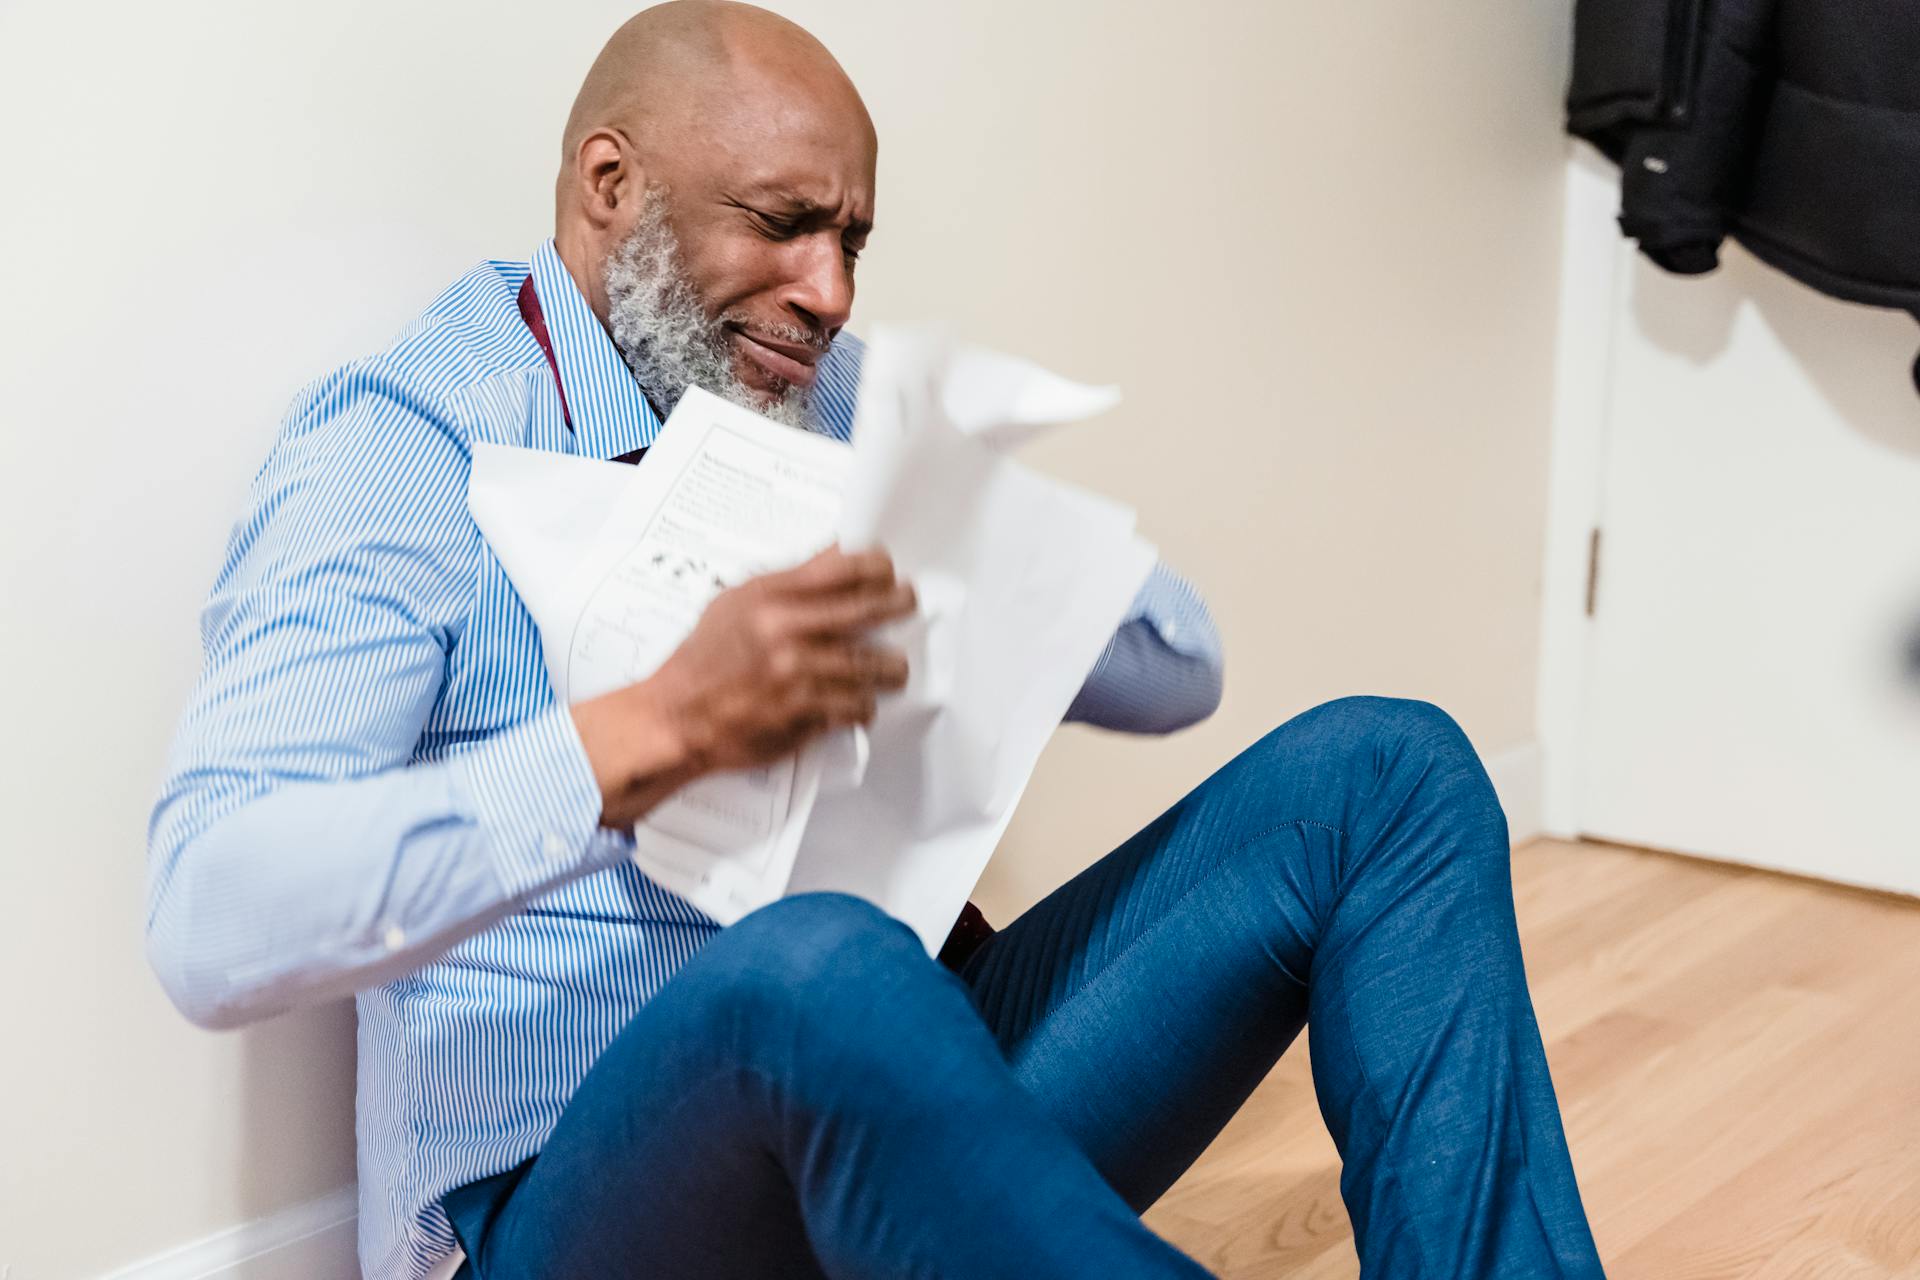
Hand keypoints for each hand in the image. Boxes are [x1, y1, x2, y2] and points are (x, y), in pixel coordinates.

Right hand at [572, 547, 914, 826]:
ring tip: (891, 667)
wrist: (677, 717)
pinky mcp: (805, 714)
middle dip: (899, 605)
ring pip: (874, 665)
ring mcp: (798, 675)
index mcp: (768, 597)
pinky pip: (857, 706)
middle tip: (906, 606)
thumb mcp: (734, 603)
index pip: (842, 567)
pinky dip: (864, 705)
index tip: (888, 571)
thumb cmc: (703, 660)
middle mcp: (785, 631)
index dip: (877, 566)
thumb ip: (786, 581)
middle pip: (869, 608)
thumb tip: (836, 555)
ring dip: (890, 667)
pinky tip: (858, 702)